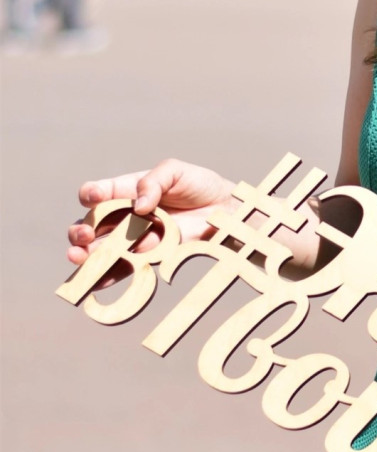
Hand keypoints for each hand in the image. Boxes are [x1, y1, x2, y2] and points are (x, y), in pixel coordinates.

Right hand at [67, 159, 236, 271]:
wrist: (222, 209)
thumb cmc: (197, 184)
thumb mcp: (175, 171)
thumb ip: (153, 181)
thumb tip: (139, 205)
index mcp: (126, 191)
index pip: (98, 193)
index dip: (91, 194)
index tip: (96, 197)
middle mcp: (124, 216)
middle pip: (90, 225)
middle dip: (80, 231)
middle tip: (86, 234)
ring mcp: (133, 239)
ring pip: (99, 250)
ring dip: (84, 256)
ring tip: (79, 256)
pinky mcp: (147, 257)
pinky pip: (121, 269)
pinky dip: (105, 276)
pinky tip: (94, 280)